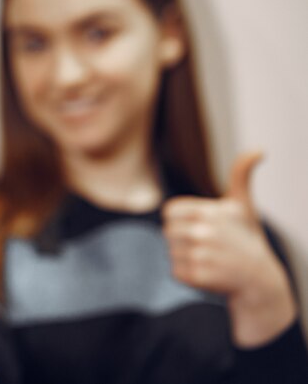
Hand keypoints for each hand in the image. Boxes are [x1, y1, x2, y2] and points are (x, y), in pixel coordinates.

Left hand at [162, 151, 296, 347]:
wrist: (259, 278)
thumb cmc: (245, 237)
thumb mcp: (243, 205)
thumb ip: (240, 175)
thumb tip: (260, 150)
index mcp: (208, 211)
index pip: (169, 212)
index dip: (181, 220)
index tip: (201, 226)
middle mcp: (202, 232)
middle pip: (167, 232)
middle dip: (183, 239)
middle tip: (207, 244)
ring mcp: (200, 255)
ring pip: (170, 253)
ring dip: (185, 257)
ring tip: (209, 258)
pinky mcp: (198, 276)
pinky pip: (176, 272)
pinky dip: (188, 275)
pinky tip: (208, 272)